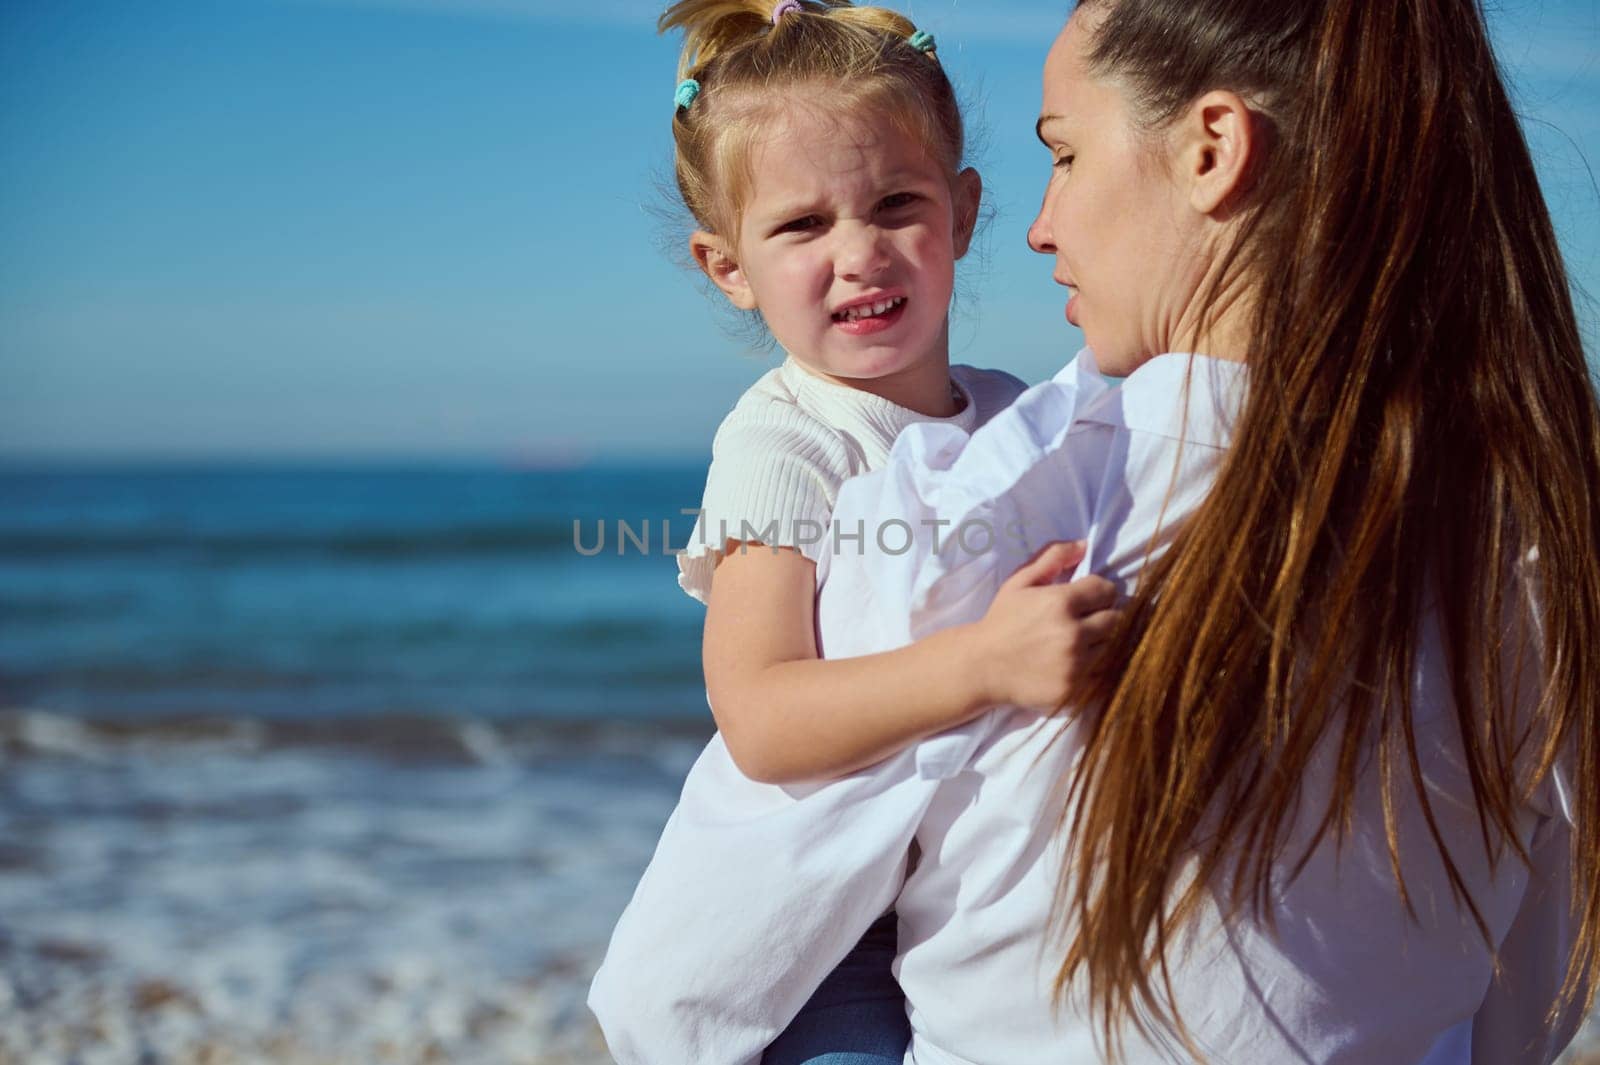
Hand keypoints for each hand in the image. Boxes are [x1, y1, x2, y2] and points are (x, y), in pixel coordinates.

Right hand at [972, 540, 1121, 711]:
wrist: (982, 665)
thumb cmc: (1002, 620)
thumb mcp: (1019, 582)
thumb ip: (1051, 557)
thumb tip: (1084, 545)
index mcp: (1061, 602)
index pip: (1107, 590)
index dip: (1100, 592)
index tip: (1090, 598)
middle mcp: (1073, 633)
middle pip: (1116, 619)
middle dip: (1104, 616)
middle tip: (1087, 621)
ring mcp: (1075, 664)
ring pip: (1111, 646)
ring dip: (1101, 642)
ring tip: (1080, 642)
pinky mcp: (1075, 688)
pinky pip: (1101, 673)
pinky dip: (1093, 667)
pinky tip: (1074, 662)